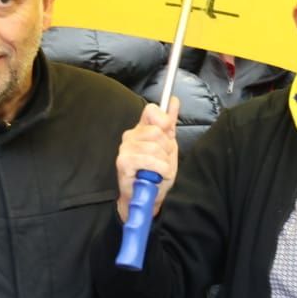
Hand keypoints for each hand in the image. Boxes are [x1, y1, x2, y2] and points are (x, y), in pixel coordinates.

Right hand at [116, 98, 180, 221]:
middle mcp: (130, 135)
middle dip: (166, 149)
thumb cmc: (157, 173)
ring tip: (160, 171)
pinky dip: (160, 169)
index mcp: (141, 129)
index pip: (151, 110)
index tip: (168, 133)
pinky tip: (157, 176)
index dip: (164, 121)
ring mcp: (125, 148)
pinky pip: (149, 160)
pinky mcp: (123, 162)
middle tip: (163, 161)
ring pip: (155, 147)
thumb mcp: (168, 146)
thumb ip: (169, 123)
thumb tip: (173, 100)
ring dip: (164, 163)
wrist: (148, 197)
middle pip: (157, 131)